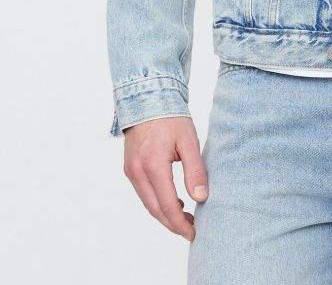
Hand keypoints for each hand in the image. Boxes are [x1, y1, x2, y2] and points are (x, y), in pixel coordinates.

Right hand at [123, 116, 207, 240]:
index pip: (167, 204)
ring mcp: (131, 171)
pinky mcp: (130, 168)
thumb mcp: (189, 141)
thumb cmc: (171, 118)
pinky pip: (144, 192)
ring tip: (186, 217)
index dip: (180, 223)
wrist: (148, 99)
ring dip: (165, 214)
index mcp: (153, 166)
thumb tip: (201, 197)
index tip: (194, 232)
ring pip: (148, 203)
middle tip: (191, 230)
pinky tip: (173, 201)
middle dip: (173, 224)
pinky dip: (157, 202)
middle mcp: (137, 172)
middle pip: (155, 209)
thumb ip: (195, 170)